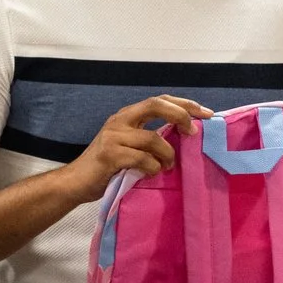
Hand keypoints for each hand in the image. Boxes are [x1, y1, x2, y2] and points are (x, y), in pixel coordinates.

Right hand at [61, 97, 210, 201]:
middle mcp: (119, 121)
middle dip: (180, 115)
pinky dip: (153, 168)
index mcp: (126, 116)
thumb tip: (185, 138)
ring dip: (167, 155)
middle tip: (193, 132)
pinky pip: (142, 159)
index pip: (159, 100)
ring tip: (167, 166)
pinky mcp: (109, 154)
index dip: (184, 104)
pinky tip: (151, 173)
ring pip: (152, 138)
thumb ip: (149, 139)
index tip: (207, 114)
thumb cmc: (107, 167)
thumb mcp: (129, 146)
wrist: (76, 182)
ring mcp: (113, 136)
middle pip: (155, 105)